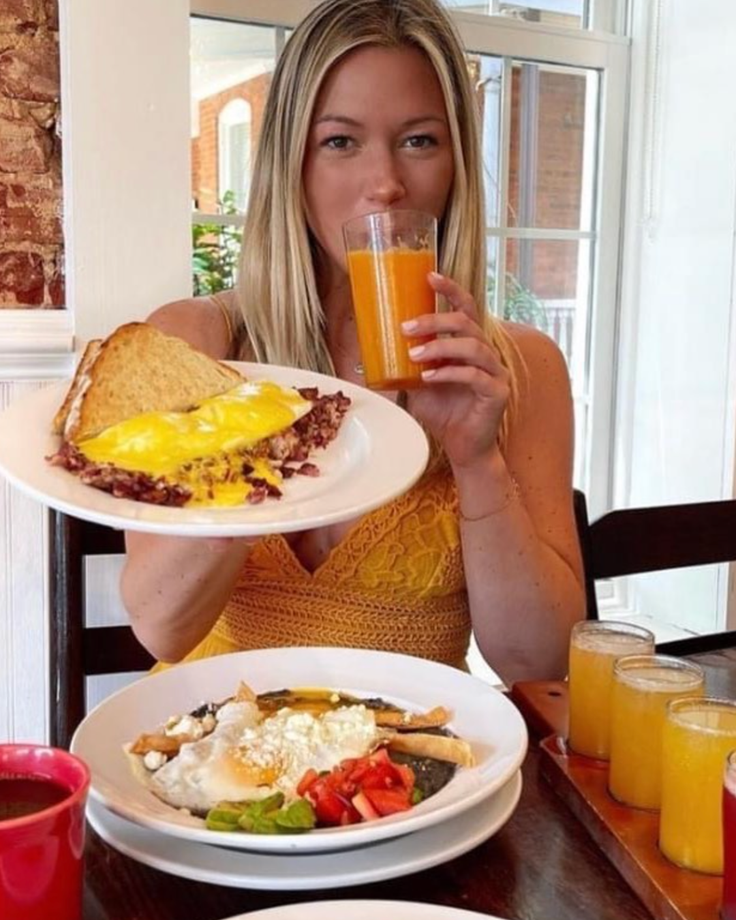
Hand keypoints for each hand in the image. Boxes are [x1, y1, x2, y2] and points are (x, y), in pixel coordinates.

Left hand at [403, 272, 510, 469]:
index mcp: (469, 345)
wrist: (463, 447)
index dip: (451, 290)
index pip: (466, 308)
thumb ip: (408, 366)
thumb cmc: (443, 413)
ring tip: (414, 354)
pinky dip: (449, 374)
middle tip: (407, 326)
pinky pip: (474, 376)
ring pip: (473, 347)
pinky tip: (428, 378)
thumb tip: (374, 350)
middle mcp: (486, 353)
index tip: (429, 276)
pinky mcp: (498, 392)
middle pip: (466, 323)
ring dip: (440, 347)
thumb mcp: (418, 385)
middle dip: (435, 320)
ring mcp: (496, 372)